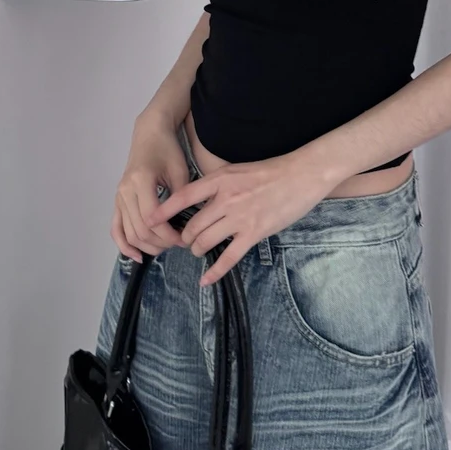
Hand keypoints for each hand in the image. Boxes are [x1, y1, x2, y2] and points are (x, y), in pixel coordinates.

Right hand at [111, 115, 195, 263]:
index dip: (168, 234)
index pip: (152, 219)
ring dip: (147, 246)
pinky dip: (124, 245)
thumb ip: (181, 198)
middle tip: (179, 243)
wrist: (149, 135)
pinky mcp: (117, 201)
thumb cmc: (168, 150)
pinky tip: (137, 256)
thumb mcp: (180, 171)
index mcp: (141, 181)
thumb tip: (186, 225)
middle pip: (140, 230)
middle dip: (161, 242)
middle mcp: (125, 191)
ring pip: (128, 233)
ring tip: (165, 247)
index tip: (185, 238)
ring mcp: (118, 197)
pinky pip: (116, 228)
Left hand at [150, 151, 335, 286]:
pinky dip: (214, 271)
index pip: (184, 196)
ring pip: (205, 241)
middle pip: (193, 225)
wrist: (301, 174)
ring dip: (197, 249)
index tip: (149, 220)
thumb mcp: (237, 170)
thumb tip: (201, 199)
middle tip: (185, 241)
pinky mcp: (254, 233)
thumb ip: (219, 184)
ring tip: (197, 250)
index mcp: (220, 180)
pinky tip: (205, 280)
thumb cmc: (271, 171)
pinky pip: (228, 257)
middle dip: (185, 238)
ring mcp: (240, 217)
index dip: (164, 210)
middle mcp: (226, 199)